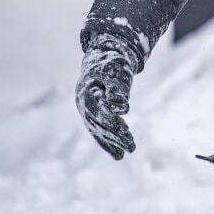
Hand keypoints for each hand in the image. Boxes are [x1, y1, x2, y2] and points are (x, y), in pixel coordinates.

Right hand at [75, 41, 136, 159]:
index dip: (113, 123)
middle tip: (132, 147)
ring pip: (98, 130)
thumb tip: (121, 108)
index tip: (127, 133)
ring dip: (113, 142)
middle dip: (115, 136)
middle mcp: (82, 103)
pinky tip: (119, 155)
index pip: (100, 112)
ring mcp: (84, 110)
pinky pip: (97, 131)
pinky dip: (108, 143)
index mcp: (87, 91)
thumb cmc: (112, 63)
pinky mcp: (90, 115)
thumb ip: (118, 88)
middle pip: (98, 124)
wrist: (102, 58)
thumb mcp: (116, 71)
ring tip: (129, 151)